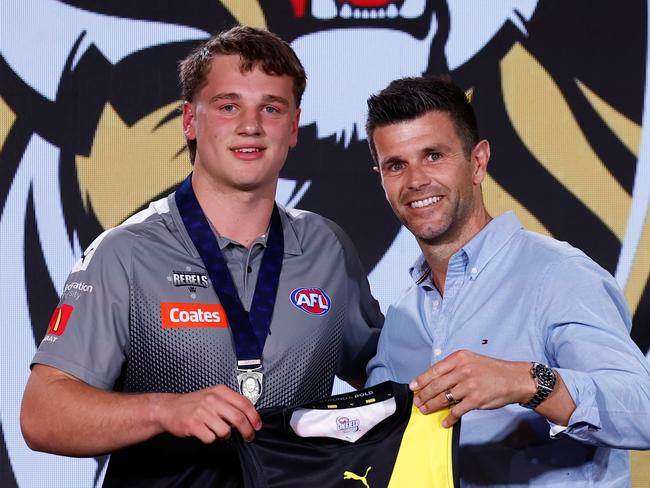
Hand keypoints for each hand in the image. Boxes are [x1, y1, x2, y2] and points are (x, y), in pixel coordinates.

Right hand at [154, 384, 261, 442]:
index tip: (257, 425)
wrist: (169, 408)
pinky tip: (206, 433)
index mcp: (220, 391)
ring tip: (219, 432)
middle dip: (247, 431)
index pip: (244, 403)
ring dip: (225, 436)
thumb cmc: (193, 403)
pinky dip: (211, 439)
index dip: (254, 416)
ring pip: (225, 430)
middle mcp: (212, 399)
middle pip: (238, 418)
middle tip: (249, 437)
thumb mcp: (213, 395)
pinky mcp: (194, 424)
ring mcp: (202, 412)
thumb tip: (248, 416)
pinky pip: (211, 438)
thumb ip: (229, 402)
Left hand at [409, 350, 535, 427]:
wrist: (514, 379)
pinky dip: (449, 418)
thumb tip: (434, 380)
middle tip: (417, 402)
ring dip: (432, 406)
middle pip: (436, 385)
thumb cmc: (491, 370)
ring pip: (444, 398)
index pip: (434, 370)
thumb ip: (454, 368)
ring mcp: (469, 385)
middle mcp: (463, 370)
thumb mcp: (471, 360)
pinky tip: (445, 422)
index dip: (421, 380)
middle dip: (424, 395)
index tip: (413, 387)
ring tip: (425, 410)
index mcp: (459, 358)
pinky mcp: (476, 400)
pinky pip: (457, 411)